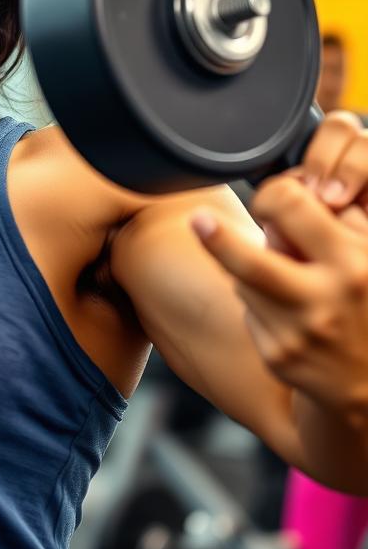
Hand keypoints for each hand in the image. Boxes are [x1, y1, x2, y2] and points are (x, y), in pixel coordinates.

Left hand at [191, 111, 367, 416]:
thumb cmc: (367, 302)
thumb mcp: (366, 254)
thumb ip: (336, 223)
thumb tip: (293, 192)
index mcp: (353, 265)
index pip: (292, 208)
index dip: (275, 195)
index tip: (269, 196)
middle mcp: (324, 301)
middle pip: (249, 260)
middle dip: (217, 238)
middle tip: (197, 218)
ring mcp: (298, 333)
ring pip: (243, 282)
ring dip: (252, 272)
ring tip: (287, 280)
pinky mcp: (277, 356)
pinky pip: (249, 312)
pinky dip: (259, 305)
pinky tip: (290, 316)